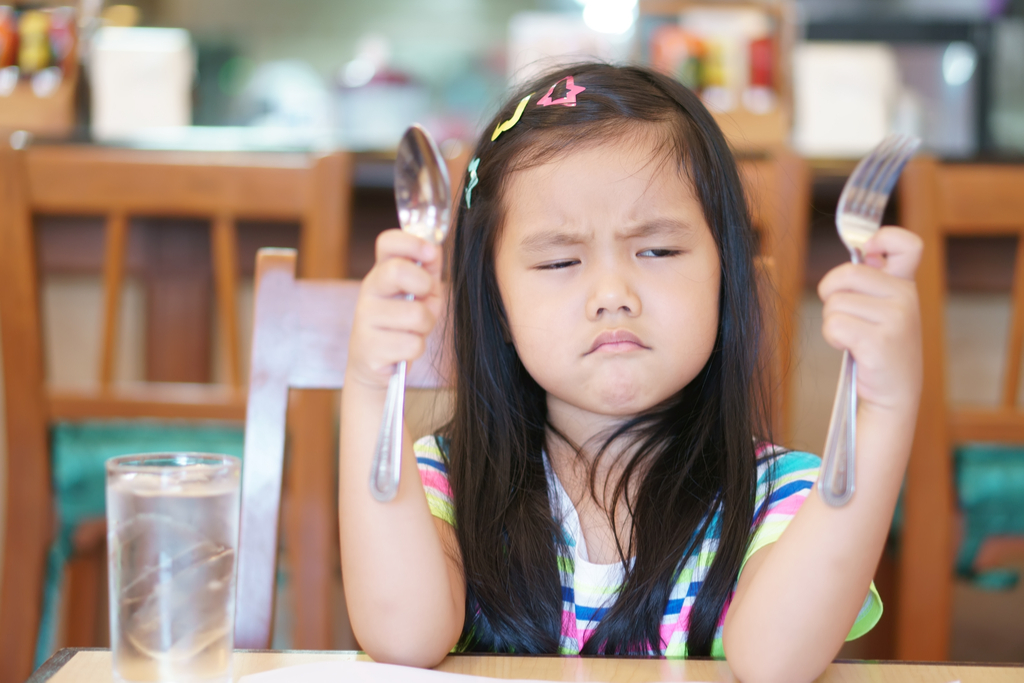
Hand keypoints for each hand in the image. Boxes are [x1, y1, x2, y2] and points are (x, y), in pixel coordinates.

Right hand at [347, 228, 443, 390]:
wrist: (375, 365)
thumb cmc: (403, 323)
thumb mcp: (421, 293)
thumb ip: (429, 271)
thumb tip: (434, 250)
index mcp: (382, 272)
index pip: (387, 242)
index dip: (412, 241)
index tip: (431, 252)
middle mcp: (369, 290)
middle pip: (397, 271)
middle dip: (424, 285)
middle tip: (426, 297)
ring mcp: (365, 319)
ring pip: (415, 314)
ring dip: (425, 325)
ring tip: (415, 329)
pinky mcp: (369, 349)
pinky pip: (412, 344)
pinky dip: (416, 348)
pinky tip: (402, 349)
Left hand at [817, 226, 922, 413]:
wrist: (893, 394)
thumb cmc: (880, 349)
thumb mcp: (885, 309)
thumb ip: (875, 280)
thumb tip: (866, 248)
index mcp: (906, 285)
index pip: (907, 244)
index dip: (882, 238)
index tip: (868, 251)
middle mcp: (906, 297)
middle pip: (845, 273)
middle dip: (831, 294)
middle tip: (844, 314)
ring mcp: (896, 319)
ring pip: (834, 303)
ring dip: (833, 322)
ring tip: (854, 337)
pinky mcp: (879, 341)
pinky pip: (834, 325)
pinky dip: (833, 338)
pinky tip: (851, 348)